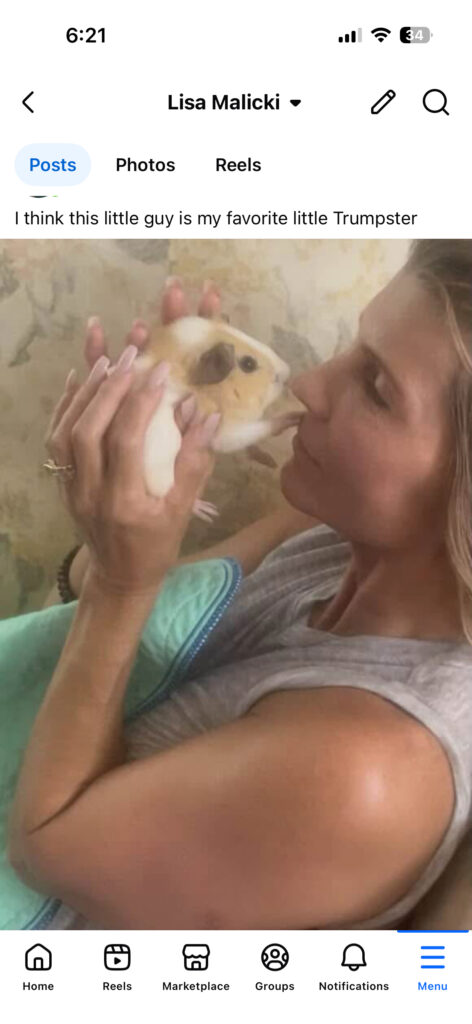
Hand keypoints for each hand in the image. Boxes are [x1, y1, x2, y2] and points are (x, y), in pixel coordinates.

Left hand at [44, 349, 220, 596]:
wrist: (120, 575)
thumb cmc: (157, 545)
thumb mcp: (183, 510)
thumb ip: (195, 462)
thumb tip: (208, 415)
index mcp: (124, 503)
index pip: (127, 442)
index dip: (142, 403)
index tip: (161, 372)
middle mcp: (89, 494)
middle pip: (89, 431)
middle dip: (111, 388)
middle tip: (134, 356)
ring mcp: (69, 488)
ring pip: (65, 431)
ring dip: (86, 393)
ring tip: (109, 361)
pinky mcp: (60, 483)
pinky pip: (54, 439)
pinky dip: (66, 405)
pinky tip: (80, 379)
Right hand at [82, 277, 280, 469]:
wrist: (165, 497)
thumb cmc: (197, 463)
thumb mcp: (233, 441)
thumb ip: (260, 426)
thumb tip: (297, 416)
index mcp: (201, 381)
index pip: (206, 344)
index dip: (211, 318)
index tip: (213, 295)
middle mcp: (172, 378)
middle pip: (172, 340)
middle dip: (174, 314)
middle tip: (175, 292)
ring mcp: (142, 385)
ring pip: (138, 352)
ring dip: (139, 334)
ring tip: (139, 326)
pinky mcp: (116, 397)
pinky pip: (103, 373)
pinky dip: (97, 351)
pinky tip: (96, 331)